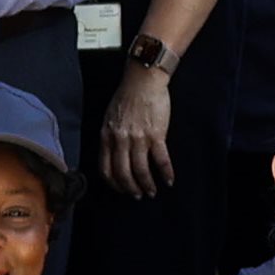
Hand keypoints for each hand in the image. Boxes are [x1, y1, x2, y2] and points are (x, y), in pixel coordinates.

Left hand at [99, 59, 176, 198]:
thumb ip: (110, 137)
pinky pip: (161, 160)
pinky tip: (168, 180)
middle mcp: (120, 140)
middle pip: (123, 174)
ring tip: (152, 191)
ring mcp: (138, 138)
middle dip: (131, 189)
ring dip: (147, 185)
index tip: (121, 189)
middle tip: (138, 195)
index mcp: (107, 136)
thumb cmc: (126, 96)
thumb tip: (113, 155)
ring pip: (141, 170)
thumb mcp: (109, 117)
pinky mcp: (156, 134)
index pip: (106, 168)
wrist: (143, 79)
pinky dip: (165, 173)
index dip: (114, 184)